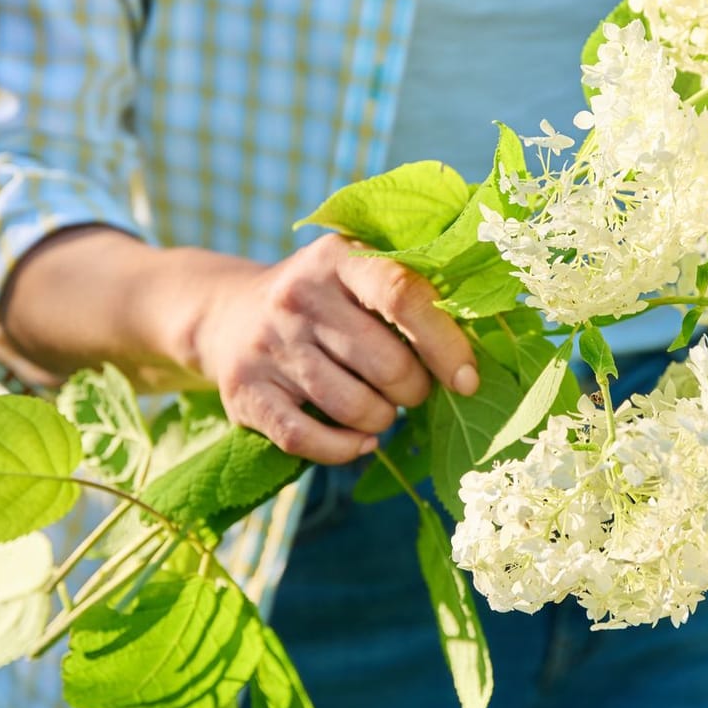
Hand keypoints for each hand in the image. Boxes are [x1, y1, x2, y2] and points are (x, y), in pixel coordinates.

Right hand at [181, 234, 477, 463]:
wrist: (225, 315)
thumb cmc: (325, 302)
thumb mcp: (358, 273)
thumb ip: (413, 293)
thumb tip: (482, 347)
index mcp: (339, 258)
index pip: (403, 295)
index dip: (446, 344)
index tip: (468, 380)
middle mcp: (299, 297)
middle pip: (388, 364)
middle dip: (416, 391)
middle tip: (412, 389)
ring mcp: (268, 346)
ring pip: (354, 407)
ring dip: (384, 419)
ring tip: (382, 408)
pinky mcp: (245, 393)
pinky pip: (309, 440)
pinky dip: (346, 449)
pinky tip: (360, 438)